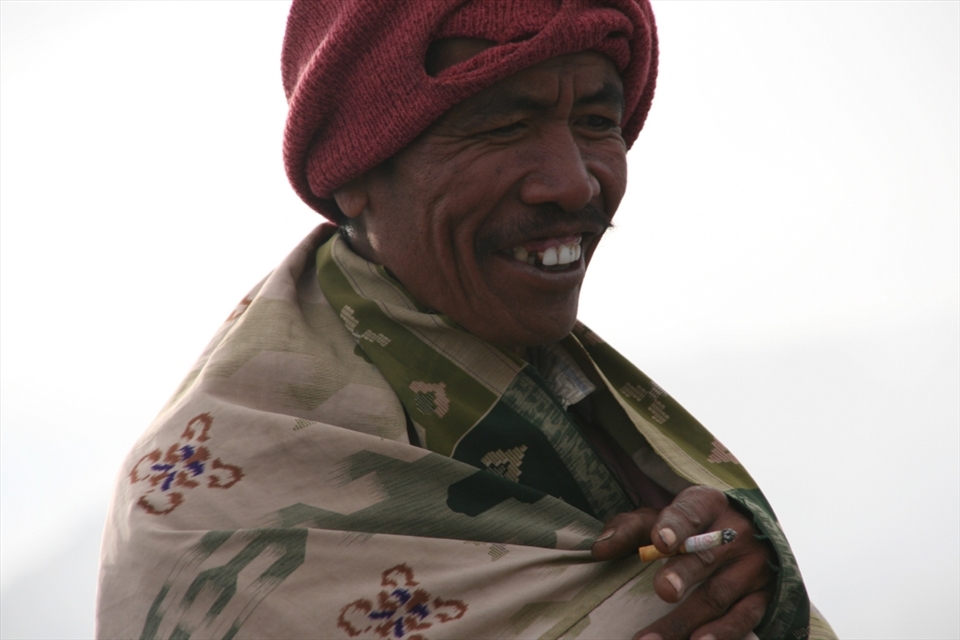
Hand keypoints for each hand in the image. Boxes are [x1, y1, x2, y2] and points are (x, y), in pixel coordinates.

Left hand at [591, 485, 774, 639]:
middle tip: (664, 590)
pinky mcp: (765, 593)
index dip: (676, 526)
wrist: (750, 532)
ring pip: (719, 594)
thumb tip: (600, 548)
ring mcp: (753, 565)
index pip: (690, 512)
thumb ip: (630, 529)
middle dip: (684, 573)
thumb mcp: (660, 517)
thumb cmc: (691, 526)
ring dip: (687, 620)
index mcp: (707, 504)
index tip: (660, 541)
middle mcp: (734, 532)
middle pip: (706, 555)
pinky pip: (745, 616)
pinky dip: (723, 633)